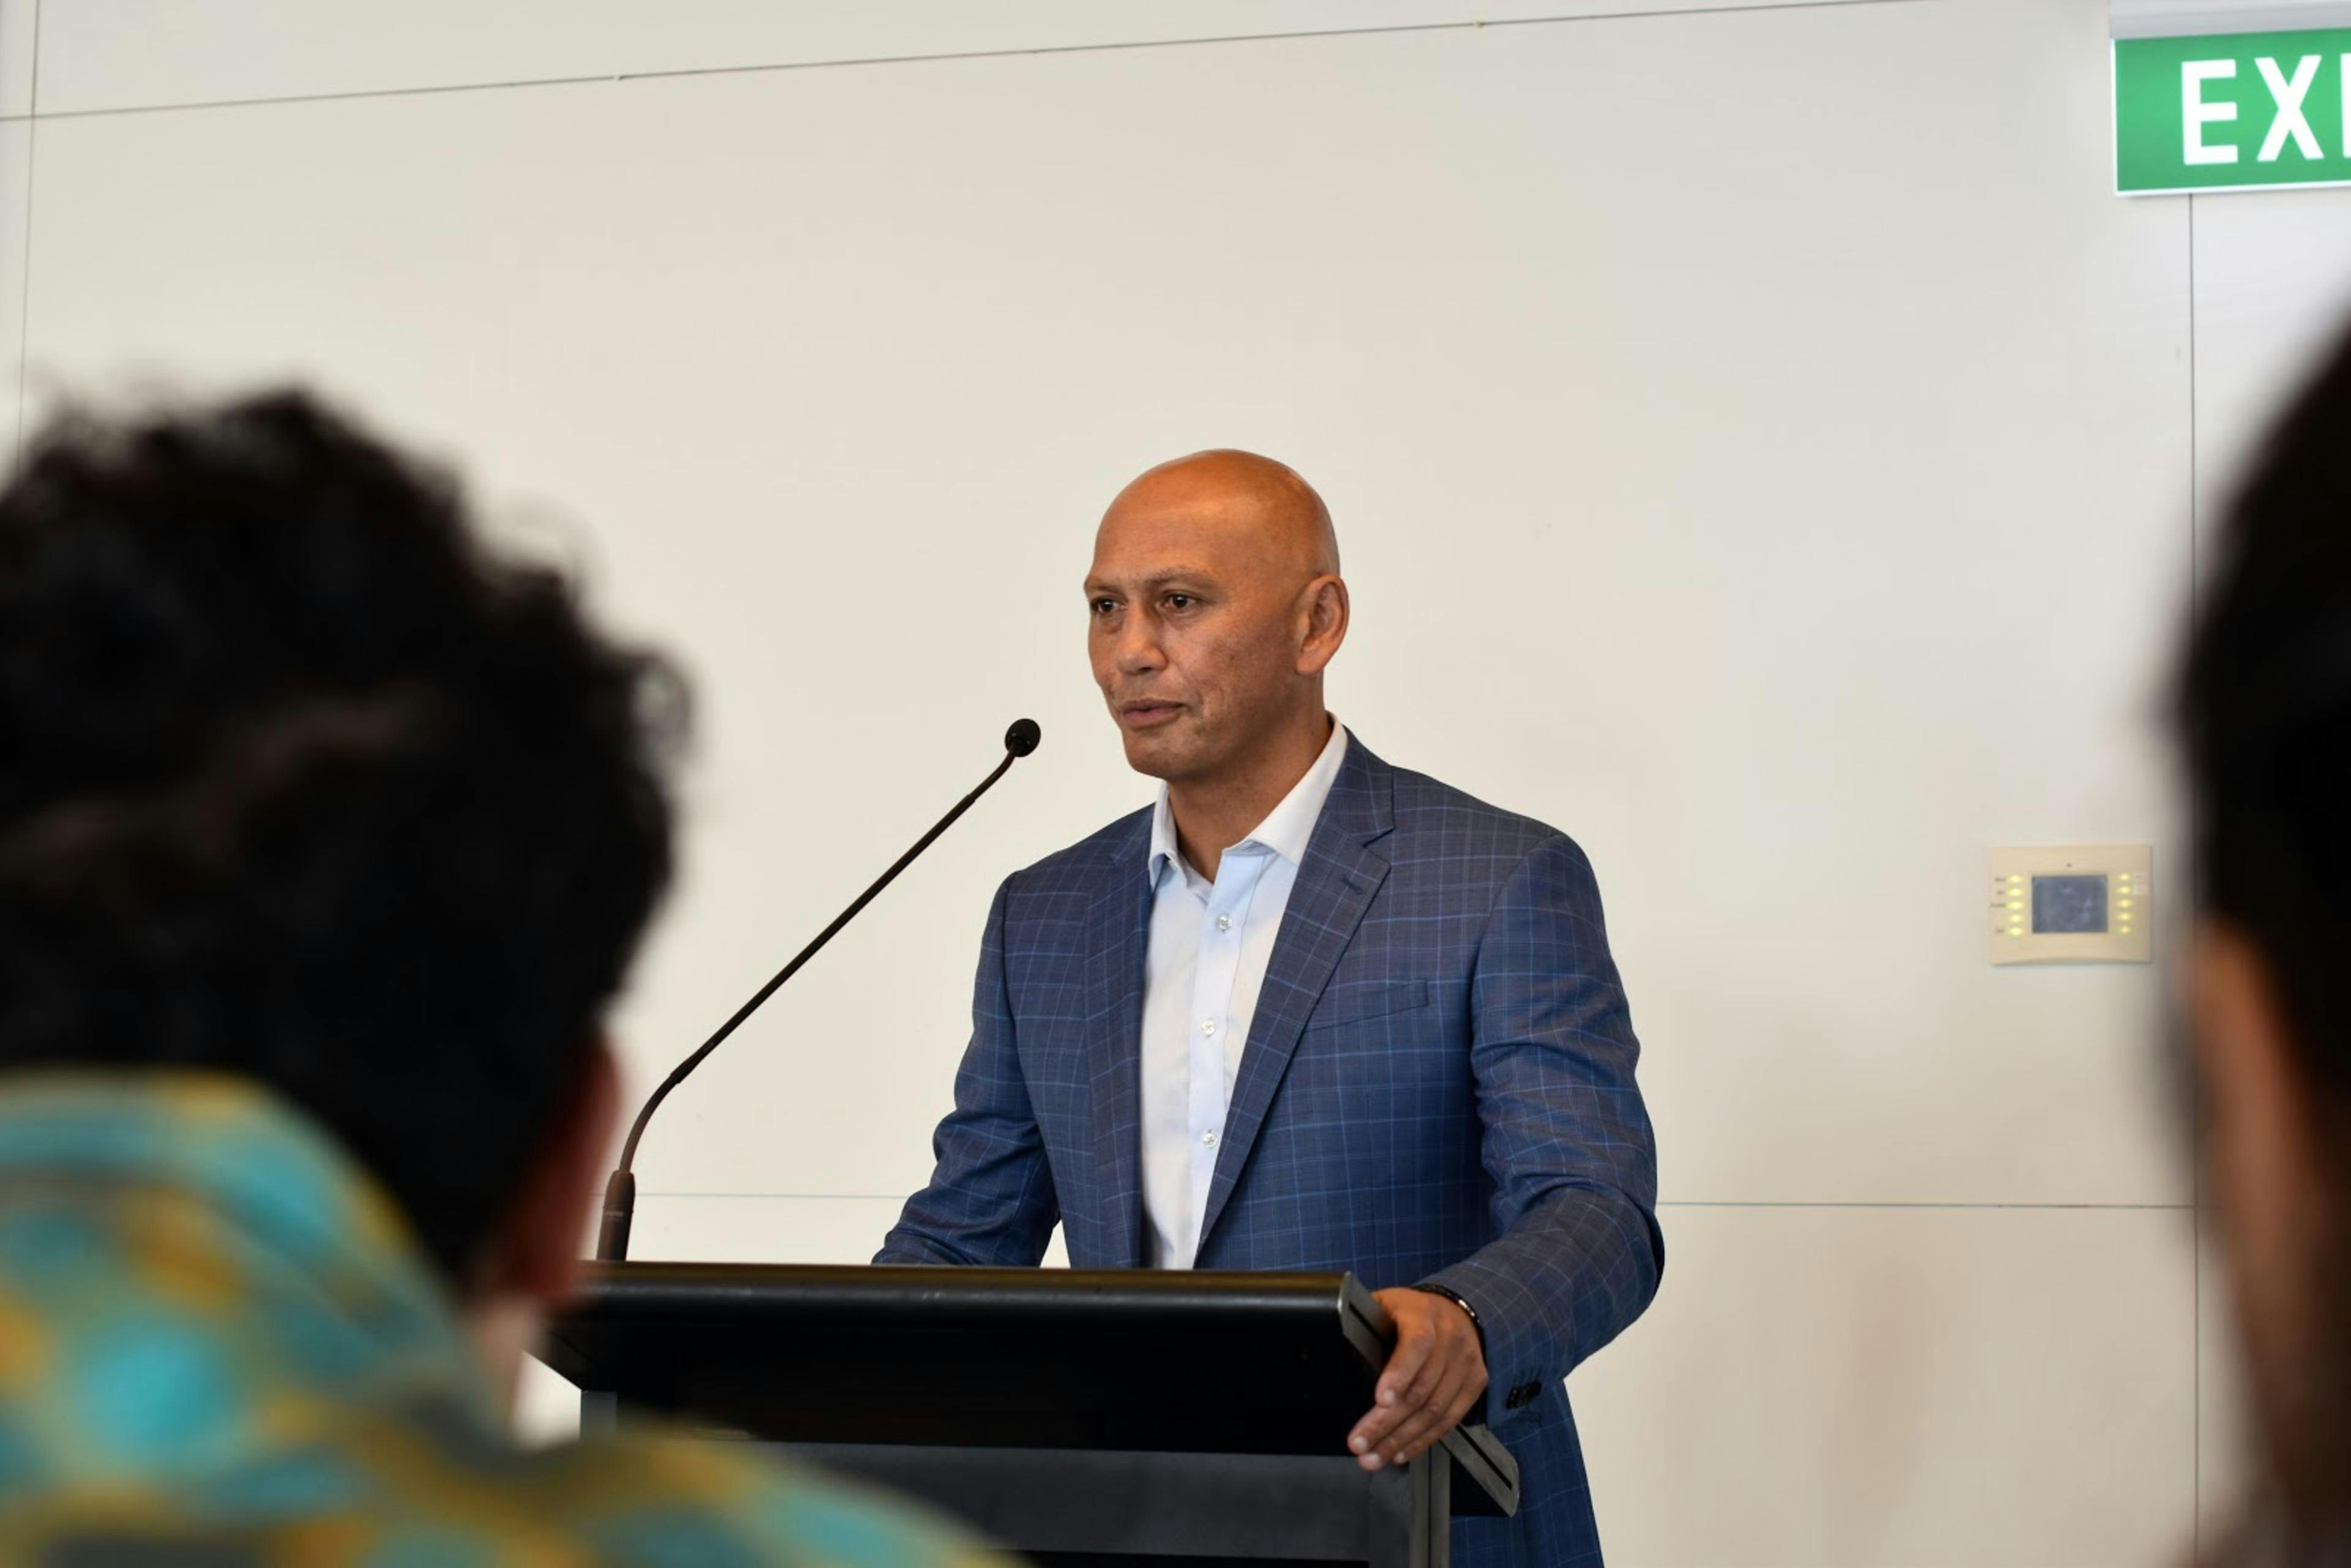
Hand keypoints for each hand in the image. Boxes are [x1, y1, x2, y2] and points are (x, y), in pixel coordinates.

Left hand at [1348, 1287, 1487, 1470]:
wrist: (1456, 1310)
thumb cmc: (1410, 1312)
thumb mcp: (1385, 1305)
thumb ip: (1365, 1323)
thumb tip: (1336, 1349)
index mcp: (1423, 1314)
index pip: (1416, 1344)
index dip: (1399, 1374)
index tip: (1380, 1400)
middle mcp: (1450, 1338)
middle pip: (1421, 1388)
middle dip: (1386, 1422)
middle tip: (1359, 1443)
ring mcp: (1465, 1362)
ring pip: (1435, 1410)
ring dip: (1401, 1439)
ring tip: (1373, 1456)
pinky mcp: (1475, 1383)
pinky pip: (1449, 1420)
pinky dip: (1423, 1440)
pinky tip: (1401, 1451)